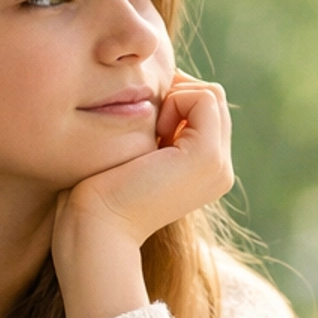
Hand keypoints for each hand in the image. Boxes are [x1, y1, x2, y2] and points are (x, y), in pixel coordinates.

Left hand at [52, 75, 232, 317]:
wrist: (98, 226)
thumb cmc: (99, 190)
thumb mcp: (135, 152)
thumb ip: (155, 128)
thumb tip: (156, 91)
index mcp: (205, 170)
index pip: (207, 108)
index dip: (174, 99)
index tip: (145, 126)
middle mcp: (220, 168)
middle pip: (212, 98)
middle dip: (177, 95)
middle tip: (148, 126)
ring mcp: (219, 165)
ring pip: (211, 95)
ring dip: (176, 98)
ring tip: (151, 132)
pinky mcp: (207, 156)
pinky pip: (204, 98)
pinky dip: (175, 101)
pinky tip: (154, 131)